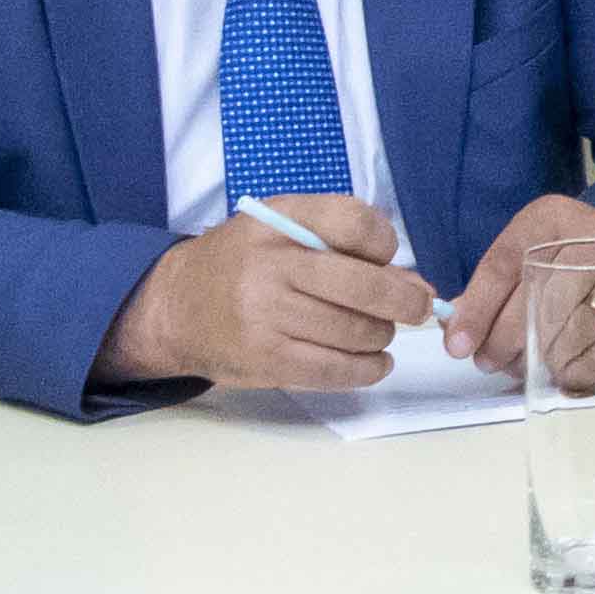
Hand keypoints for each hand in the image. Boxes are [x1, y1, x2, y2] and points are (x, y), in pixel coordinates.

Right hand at [111, 196, 439, 393]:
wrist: (176, 307)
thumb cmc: (242, 264)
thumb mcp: (280, 230)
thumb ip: (344, 247)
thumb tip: (418, 286)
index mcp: (278, 222)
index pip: (356, 222)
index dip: (385, 244)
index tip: (388, 258)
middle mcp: (271, 266)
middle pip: (365, 286)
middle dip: (406, 302)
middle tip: (418, 308)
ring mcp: (266, 316)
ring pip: (356, 332)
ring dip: (382, 336)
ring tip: (379, 334)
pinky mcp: (266, 361)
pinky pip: (336, 371)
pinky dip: (368, 370)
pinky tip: (373, 362)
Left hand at [444, 191, 594, 375]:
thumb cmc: (559, 253)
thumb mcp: (518, 251)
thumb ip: (485, 290)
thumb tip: (456, 337)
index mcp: (550, 220)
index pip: (503, 268)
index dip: (478, 312)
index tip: (457, 347)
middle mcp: (589, 245)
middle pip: (535, 306)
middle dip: (503, 344)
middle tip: (488, 361)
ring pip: (568, 334)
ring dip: (537, 362)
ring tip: (521, 367)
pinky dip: (577, 372)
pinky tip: (559, 374)